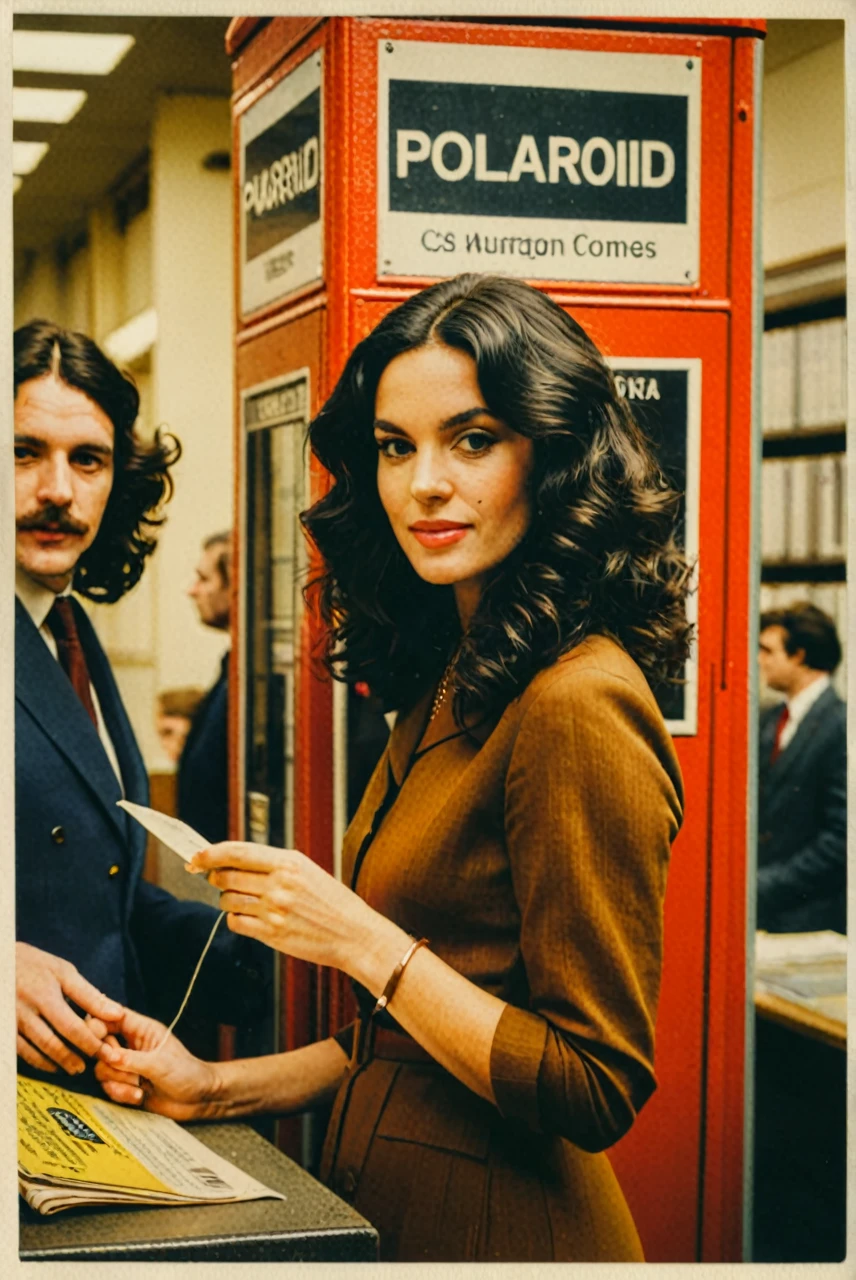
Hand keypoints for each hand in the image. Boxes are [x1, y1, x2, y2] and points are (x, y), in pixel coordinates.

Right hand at [17, 942, 123, 1074]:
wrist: (0, 963)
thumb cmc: (35, 965)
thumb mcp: (63, 972)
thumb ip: (89, 995)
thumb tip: (116, 1014)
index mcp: (45, 994)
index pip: (72, 1026)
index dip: (91, 1043)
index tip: (106, 1052)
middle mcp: (27, 1010)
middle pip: (54, 1042)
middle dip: (75, 1057)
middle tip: (91, 1065)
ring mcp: (12, 1022)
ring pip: (37, 1050)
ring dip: (59, 1062)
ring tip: (76, 1068)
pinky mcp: (5, 1029)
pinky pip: (21, 1052)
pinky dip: (38, 1061)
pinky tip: (52, 1064)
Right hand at [94, 1008, 222, 1120]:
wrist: (197, 1099)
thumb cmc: (186, 1073)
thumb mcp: (159, 1063)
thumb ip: (131, 1059)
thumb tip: (106, 1056)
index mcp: (142, 1030)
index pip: (112, 1017)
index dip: (99, 1024)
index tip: (99, 1039)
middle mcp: (131, 1045)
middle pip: (101, 1045)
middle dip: (109, 1060)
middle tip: (123, 1067)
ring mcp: (127, 1066)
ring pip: (102, 1069)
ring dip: (118, 1081)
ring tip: (138, 1085)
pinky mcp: (125, 1085)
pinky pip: (108, 1087)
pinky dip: (120, 1094)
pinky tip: (138, 1096)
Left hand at [187, 843, 400, 978]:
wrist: (354, 934)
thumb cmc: (331, 901)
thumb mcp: (306, 871)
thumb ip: (272, 864)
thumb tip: (232, 861)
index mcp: (288, 862)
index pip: (237, 852)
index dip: (210, 854)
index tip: (195, 857)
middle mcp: (279, 884)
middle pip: (226, 877)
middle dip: (216, 878)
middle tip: (218, 880)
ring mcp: (274, 910)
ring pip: (227, 901)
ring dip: (227, 901)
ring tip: (244, 901)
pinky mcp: (272, 934)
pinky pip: (236, 923)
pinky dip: (237, 920)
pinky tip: (251, 918)